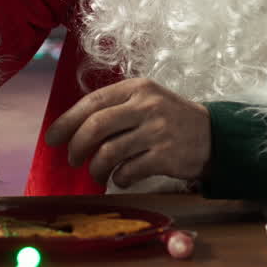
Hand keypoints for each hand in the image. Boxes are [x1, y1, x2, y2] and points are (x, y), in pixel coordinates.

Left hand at [44, 78, 210, 187]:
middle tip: (72, 159)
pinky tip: (121, 178)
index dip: (67, 121)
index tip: (52, 138)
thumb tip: (73, 128)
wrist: (214, 136)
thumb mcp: (146, 100)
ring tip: (96, 172)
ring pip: (109, 152)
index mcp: (137, 88)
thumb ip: (115, 107)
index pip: (92, 102)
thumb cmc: (170, 119)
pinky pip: (128, 171)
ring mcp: (157, 131)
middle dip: (76, 146)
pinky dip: (119, 178)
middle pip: (96, 126)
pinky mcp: (165, 156)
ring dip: (95, 167)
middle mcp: (146, 106)